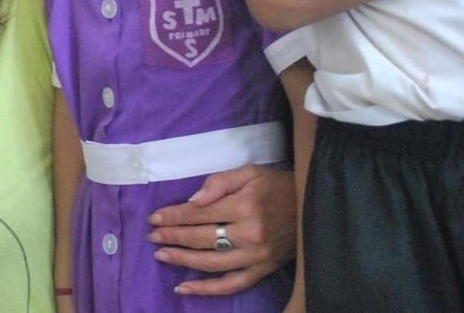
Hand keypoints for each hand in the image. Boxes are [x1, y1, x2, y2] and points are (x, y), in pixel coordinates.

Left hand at [147, 164, 295, 295]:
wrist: (311, 208)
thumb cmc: (276, 186)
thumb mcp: (249, 173)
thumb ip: (219, 183)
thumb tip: (192, 200)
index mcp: (245, 207)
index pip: (199, 214)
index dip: (174, 216)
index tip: (154, 218)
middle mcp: (250, 235)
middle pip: (201, 239)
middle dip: (172, 237)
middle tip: (152, 236)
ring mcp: (256, 257)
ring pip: (211, 264)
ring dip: (182, 260)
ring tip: (161, 254)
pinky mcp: (262, 271)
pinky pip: (231, 284)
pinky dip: (206, 290)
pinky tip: (184, 287)